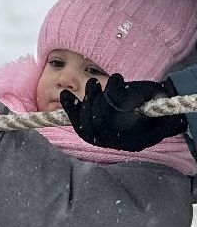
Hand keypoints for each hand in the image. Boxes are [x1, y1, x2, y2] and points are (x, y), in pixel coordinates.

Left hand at [60, 74, 183, 151]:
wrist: (159, 106)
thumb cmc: (157, 99)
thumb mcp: (152, 94)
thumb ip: (133, 94)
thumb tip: (112, 88)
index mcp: (138, 139)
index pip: (109, 128)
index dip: (103, 106)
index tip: (108, 86)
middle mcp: (121, 144)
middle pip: (94, 128)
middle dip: (91, 102)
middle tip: (95, 83)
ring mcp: (108, 140)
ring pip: (85, 129)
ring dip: (82, 104)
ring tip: (92, 83)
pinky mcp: (98, 133)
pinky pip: (80, 126)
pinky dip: (71, 110)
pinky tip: (66, 95)